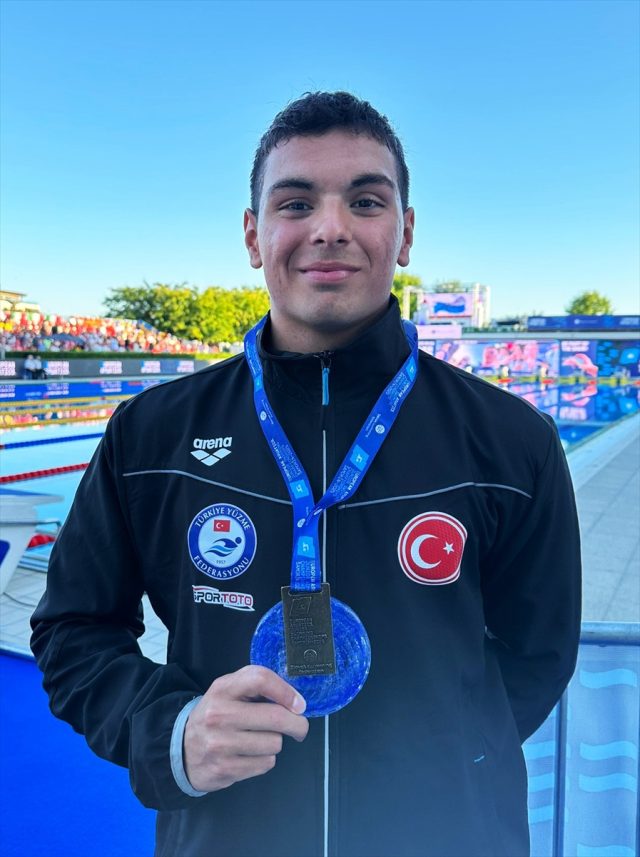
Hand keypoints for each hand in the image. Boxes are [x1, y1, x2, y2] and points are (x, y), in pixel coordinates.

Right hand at [183, 665, 308, 792]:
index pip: (260, 679)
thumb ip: (256, 685)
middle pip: (276, 717)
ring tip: (260, 740)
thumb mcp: (228, 691)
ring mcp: (220, 744)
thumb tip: (295, 699)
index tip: (299, 704)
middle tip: (299, 727)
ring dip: (275, 742)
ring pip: (274, 743)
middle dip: (297, 724)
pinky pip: (265, 763)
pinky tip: (250, 754)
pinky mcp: (224, 769)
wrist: (181, 749)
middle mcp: (219, 715)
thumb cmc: (216, 715)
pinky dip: (265, 760)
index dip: (286, 691)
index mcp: (222, 689)